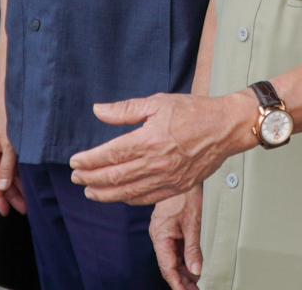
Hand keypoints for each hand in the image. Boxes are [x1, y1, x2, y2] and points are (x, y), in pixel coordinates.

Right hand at [0, 98, 25, 214]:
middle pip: (3, 180)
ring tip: (29, 202)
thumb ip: (6, 165)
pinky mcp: (14, 147)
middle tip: (25, 210)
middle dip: (12, 196)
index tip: (5, 212)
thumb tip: (2, 187)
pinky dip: (23, 176)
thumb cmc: (9, 116)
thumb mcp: (9, 142)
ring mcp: (5, 151)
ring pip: (11, 175)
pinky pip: (17, 166)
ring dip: (19, 188)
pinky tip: (30, 185)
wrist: (16, 96)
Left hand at [68, 90, 254, 204]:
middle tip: (76, 177)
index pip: (110, 155)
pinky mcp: (178, 186)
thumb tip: (98, 110)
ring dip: (105, 194)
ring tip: (90, 191)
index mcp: (150, 139)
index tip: (75, 161)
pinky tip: (118, 196)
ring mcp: (168, 178)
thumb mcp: (158, 102)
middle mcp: (157, 162)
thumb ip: (125, 109)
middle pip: (115, 176)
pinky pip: (147, 198)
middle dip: (91, 178)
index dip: (89, 160)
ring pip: (128, 192)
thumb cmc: (194, 112)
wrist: (226, 127)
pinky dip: (128, 199)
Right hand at [150, 186, 203, 289]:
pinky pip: (175, 248)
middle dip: (181, 280)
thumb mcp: (192, 223)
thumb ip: (193, 248)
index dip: (176, 283)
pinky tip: (193, 265)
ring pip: (173, 258)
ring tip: (196, 282)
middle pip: (169, 265)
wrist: (182, 171)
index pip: (167, 267)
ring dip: (184, 270)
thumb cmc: (184, 193)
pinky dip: (184, 258)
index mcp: (160, 236)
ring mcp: (164, 232)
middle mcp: (159, 235)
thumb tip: (196, 268)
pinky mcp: (169, 227)